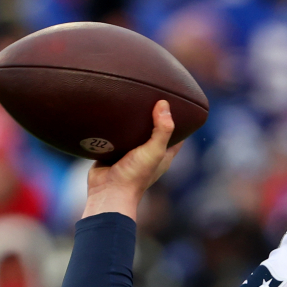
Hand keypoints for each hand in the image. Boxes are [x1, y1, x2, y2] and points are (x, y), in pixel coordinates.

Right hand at [83, 100, 183, 220]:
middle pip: (153, 131)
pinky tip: (110, 112)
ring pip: (133, 133)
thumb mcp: (154, 151)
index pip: (177, 136)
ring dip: (132, 121)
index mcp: (163, 155)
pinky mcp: (112, 152)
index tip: (177, 104)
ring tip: (130, 99)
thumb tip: (164, 104)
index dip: (180, 121)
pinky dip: (113, 127)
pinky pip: (114, 137)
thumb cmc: (135, 175)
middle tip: (151, 96)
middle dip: (153, 117)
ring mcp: (129, 154)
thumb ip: (162, 129)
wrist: (107, 191)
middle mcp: (148, 154)